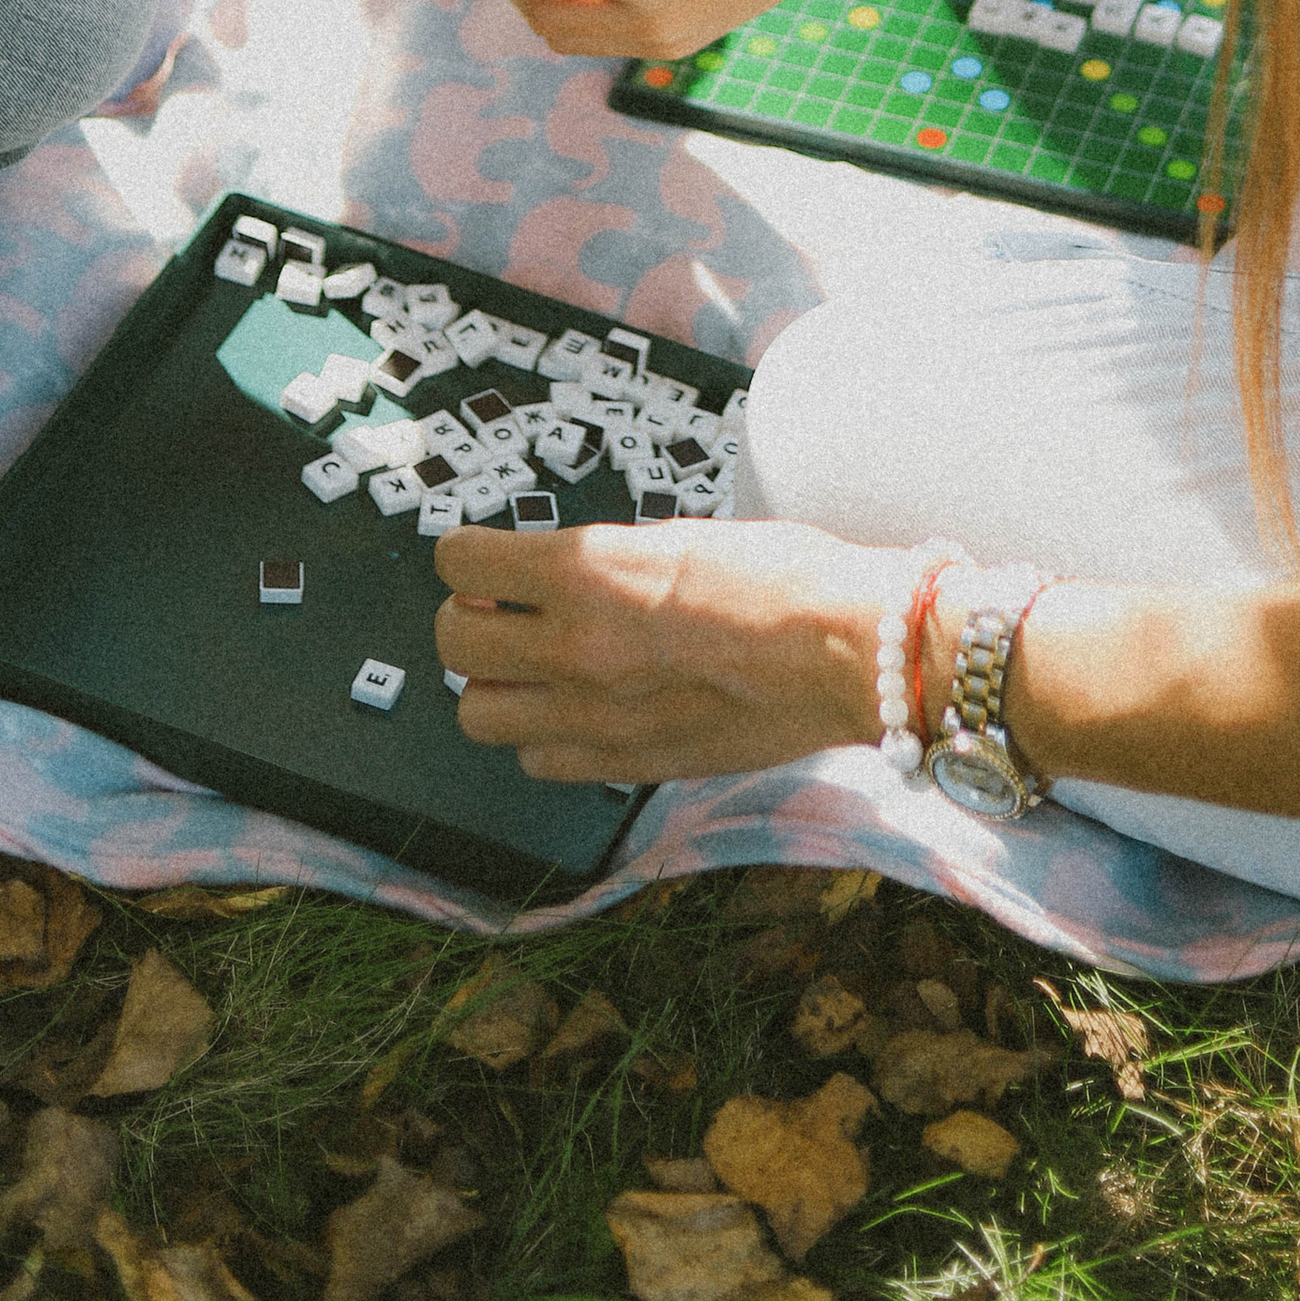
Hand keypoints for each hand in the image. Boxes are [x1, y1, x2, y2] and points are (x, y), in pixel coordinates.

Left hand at [434, 514, 897, 779]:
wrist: (845, 650)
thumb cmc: (783, 579)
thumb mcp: (675, 536)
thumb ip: (602, 562)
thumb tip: (552, 577)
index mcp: (589, 570)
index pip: (462, 564)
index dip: (466, 557)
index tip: (480, 559)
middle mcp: (576, 644)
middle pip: (454, 641)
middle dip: (469, 619)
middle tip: (500, 611)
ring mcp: (595, 714)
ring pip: (478, 714)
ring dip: (496, 685)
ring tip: (532, 668)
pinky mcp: (625, 764)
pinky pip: (538, 761)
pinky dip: (545, 738)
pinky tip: (579, 711)